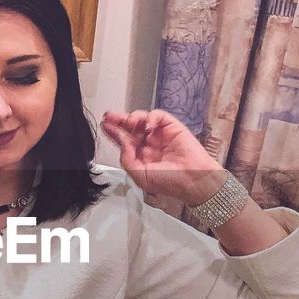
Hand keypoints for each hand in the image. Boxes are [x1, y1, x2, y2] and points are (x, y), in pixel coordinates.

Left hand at [101, 109, 226, 203]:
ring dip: (133, 118)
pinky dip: (150, 117)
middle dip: (119, 121)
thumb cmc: (170, 182)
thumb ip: (127, 159)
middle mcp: (149, 144)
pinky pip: (158, 116)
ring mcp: (160, 134)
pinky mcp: (171, 126)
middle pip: (130, 128)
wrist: (193, 180)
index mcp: (141, 157)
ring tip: (129, 121)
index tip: (105, 126)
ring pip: (142, 120)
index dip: (114, 133)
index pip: (124, 142)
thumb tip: (122, 141)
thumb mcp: (141, 175)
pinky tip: (147, 125)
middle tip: (109, 117)